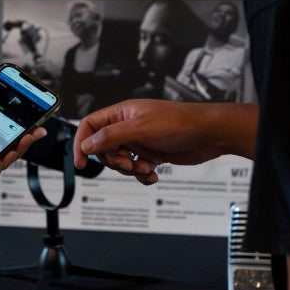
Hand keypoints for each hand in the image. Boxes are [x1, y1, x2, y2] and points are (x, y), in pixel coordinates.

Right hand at [73, 99, 257, 184]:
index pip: (91, 125)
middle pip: (104, 147)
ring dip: (130, 169)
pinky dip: (142, 175)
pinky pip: (137, 169)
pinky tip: (153, 174)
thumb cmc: (179, 122)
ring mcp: (140, 141)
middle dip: (113, 161)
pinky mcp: (152, 154)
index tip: (81, 161)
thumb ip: (110, 136)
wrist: (209, 134)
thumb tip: (87, 144)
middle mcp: (129, 126)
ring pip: (121, 161)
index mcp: (122, 113)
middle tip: (127, 164)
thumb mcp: (140, 128)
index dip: (82, 142)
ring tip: (145, 168)